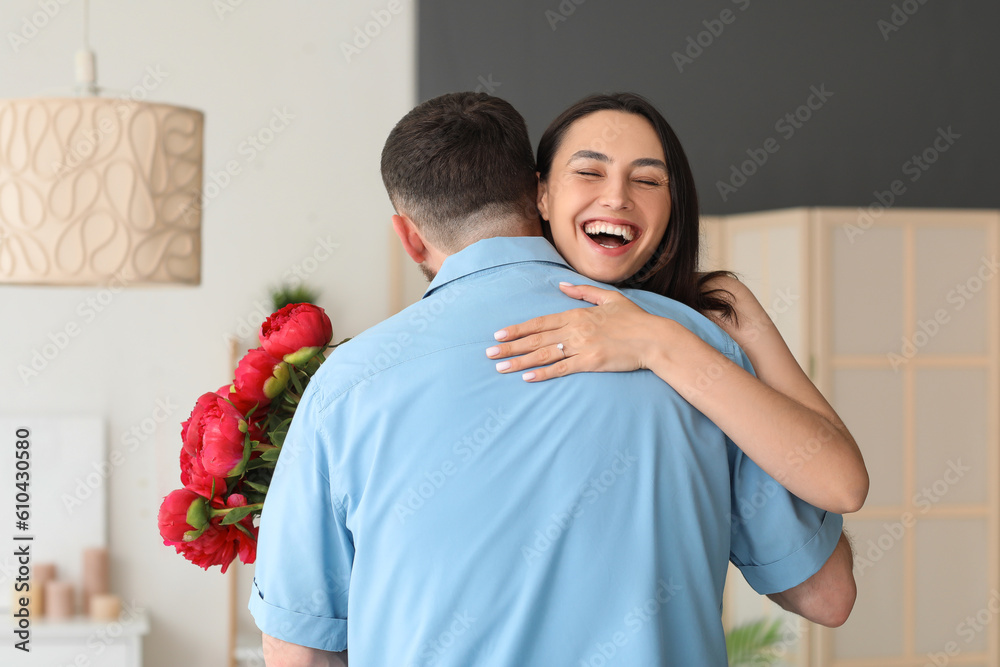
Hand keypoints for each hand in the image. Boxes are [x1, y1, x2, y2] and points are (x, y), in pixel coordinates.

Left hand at [486, 282, 656, 381]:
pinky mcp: (590, 362)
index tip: (499, 334)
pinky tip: (527, 377)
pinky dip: (543, 373)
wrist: (653, 338)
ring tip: (500, 367)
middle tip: (489, 353)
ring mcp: (582, 346)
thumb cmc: (633, 319)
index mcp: (577, 314)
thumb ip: (583, 291)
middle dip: (510, 346)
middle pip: (535, 339)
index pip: (540, 322)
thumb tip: (561, 285)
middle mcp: (575, 329)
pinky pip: (561, 369)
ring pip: (543, 354)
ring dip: (519, 361)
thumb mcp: (609, 298)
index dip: (518, 329)